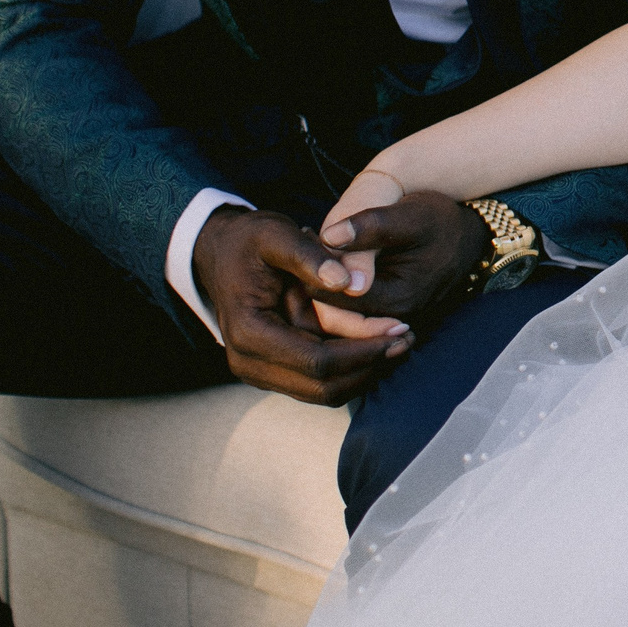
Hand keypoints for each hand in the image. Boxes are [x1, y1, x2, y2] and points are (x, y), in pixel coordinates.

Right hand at [192, 206, 411, 405]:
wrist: (219, 251)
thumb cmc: (249, 240)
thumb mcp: (276, 234)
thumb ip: (309, 256)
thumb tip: (346, 282)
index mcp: (250, 332)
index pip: (317, 360)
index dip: (363, 350)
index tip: (400, 328)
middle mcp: (250, 362)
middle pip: (322, 386)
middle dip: (370, 366)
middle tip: (408, 337)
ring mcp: (260, 371)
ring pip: (323, 393)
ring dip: (365, 372)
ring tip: (401, 341)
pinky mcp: (273, 370)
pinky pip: (317, 383)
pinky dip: (351, 370)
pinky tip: (378, 344)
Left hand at [316, 190, 492, 327]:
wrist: (469, 236)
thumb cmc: (440, 223)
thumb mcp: (409, 216)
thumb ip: (371, 227)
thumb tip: (330, 236)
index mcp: (396, 299)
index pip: (331, 298)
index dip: (312, 268)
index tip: (308, 233)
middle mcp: (390, 318)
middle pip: (329, 314)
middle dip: (312, 280)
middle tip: (308, 239)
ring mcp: (388, 319)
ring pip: (336, 314)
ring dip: (321, 283)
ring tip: (316, 246)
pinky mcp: (385, 313)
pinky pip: (349, 309)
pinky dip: (335, 286)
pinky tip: (333, 258)